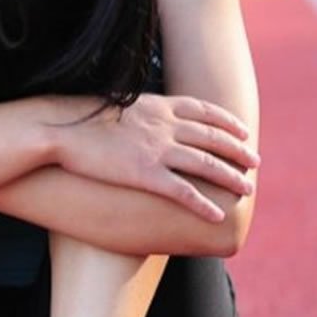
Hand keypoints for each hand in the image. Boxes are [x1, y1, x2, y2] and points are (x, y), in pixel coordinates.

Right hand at [53, 94, 258, 222]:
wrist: (61, 128)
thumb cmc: (81, 117)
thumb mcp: (117, 102)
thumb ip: (139, 108)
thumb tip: (144, 111)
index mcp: (158, 105)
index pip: (203, 111)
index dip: (227, 122)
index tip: (243, 131)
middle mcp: (163, 125)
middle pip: (212, 138)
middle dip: (238, 151)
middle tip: (256, 162)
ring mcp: (156, 149)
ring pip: (205, 164)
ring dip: (230, 178)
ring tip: (248, 190)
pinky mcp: (144, 173)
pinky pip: (183, 191)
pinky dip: (203, 204)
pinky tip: (217, 214)